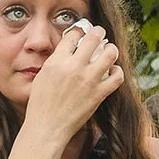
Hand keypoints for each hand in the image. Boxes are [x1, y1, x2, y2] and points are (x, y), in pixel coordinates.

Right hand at [16, 22, 123, 148]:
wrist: (47, 128)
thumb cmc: (41, 105)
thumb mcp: (42, 77)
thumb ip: (56, 62)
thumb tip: (68, 51)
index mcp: (57, 61)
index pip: (74, 34)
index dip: (80, 30)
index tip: (83, 32)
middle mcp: (73, 67)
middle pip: (94, 37)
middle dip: (99, 32)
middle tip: (100, 34)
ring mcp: (88, 80)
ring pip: (111, 53)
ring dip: (112, 50)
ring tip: (110, 52)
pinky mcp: (99, 94)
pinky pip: (117, 76)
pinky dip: (117, 71)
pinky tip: (113, 72)